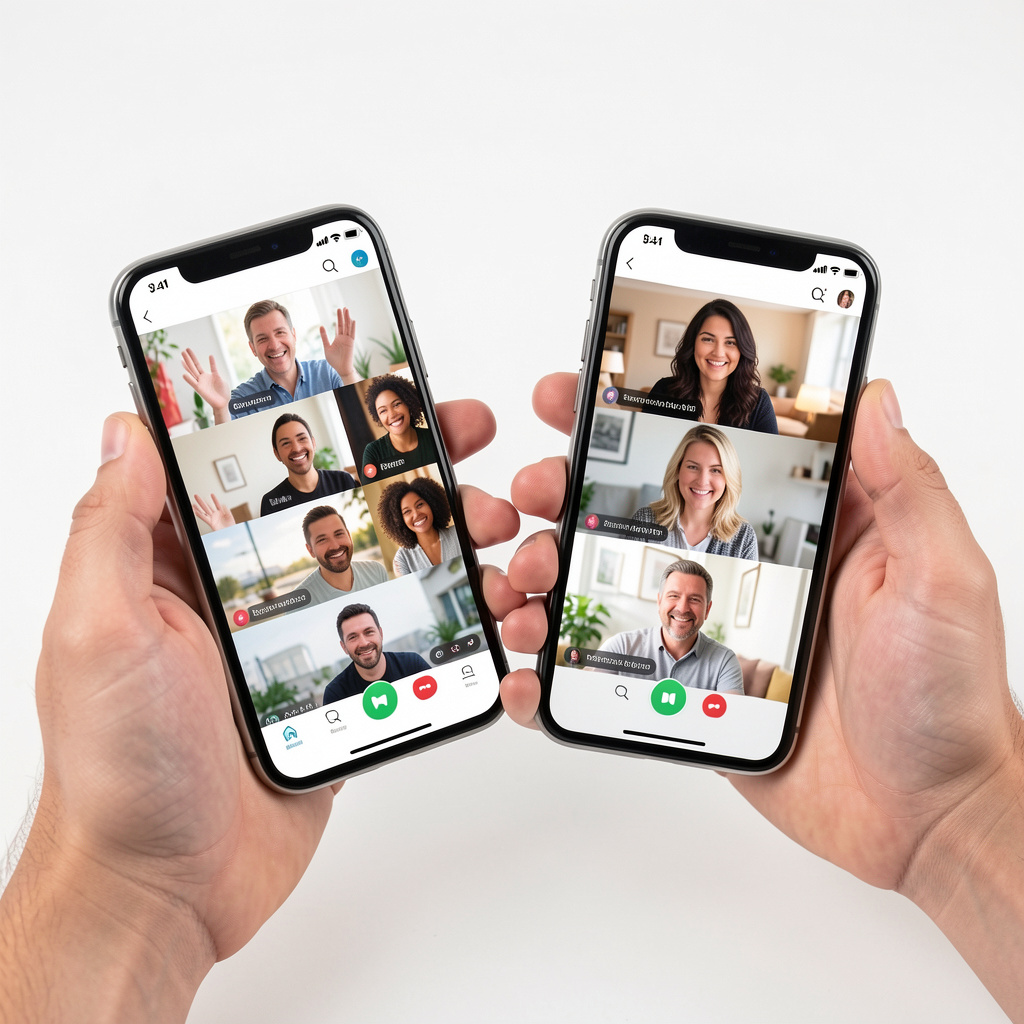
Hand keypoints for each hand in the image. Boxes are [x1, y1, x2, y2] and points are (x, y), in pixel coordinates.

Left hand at [0, 399, 516, 1022]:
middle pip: (339, 505)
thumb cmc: (120, 768)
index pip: (254, 466)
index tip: (372, 385)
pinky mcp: (336, 687)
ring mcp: (298, 639)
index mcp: (183, 565)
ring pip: (383, 566)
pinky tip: (488, 606)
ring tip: (494, 529)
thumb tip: (129, 431)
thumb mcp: (99, 631)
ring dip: (444, 539)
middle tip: (461, 438)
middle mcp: (246, 593)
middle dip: (407, 467)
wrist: (168, 888)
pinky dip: (450, 619)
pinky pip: (400, 637)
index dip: (311, 418)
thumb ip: (112, 528)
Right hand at [181, 348, 229, 423]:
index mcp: (207, 376)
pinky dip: (189, 379)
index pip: (198, 365)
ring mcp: (200, 383)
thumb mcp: (220, 378)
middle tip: (183, 350)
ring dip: (187, 364)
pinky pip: (194, 383)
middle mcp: (201, 379)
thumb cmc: (223, 392)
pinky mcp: (200, 389)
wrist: (223, 403)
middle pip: (193, 366)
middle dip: (189, 358)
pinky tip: (184, 374)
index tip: (188, 350)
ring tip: (182, 357)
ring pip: (192, 372)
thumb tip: (211, 357)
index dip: (194, 357)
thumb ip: (215, 369)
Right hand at [192, 492, 234, 530]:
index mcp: (220, 513)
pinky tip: (195, 511)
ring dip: (198, 507)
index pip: (217, 504)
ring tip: (193, 503)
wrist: (230, 533)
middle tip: (196, 496)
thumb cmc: (230, 526)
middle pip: (207, 506)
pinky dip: (199, 514)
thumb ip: (226, 510)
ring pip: (204, 511)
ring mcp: (212, 519)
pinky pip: (204, 518)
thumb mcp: (230, 516)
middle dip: (201, 501)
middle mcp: (215, 515)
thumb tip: (223, 505)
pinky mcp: (211, 523)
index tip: (212, 494)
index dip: (214, 499)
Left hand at [319, 306, 357, 383]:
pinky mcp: (351, 343)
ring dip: (347, 318)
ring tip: (346, 309)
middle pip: (343, 324)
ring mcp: (347, 340)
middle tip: (342, 308)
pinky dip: (352, 327)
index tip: (338, 311)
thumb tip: (321, 326)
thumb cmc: (334, 360)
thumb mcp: (327, 347)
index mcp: (338, 339)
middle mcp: (343, 338)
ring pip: (348, 327)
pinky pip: (352, 333)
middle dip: (342, 316)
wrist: (341, 369)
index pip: (338, 326)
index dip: (338, 319)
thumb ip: (324, 337)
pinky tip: (352, 320)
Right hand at [500, 372, 1023, 1016]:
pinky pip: (620, 665)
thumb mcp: (939, 578)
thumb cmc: (946, 699)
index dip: (649, 417)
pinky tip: (535, 662)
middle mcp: (752, 569)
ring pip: (617, 583)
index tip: (590, 393)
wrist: (926, 817)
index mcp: (806, 528)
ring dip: (555, 570)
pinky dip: (567, 663)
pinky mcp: (695, 686)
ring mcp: (716, 626)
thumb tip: (872, 398)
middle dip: (574, 488)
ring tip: (524, 576)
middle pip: (644, 512)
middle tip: (536, 487)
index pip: (716, 453)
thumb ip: (905, 489)